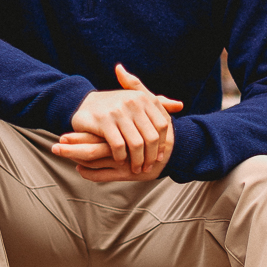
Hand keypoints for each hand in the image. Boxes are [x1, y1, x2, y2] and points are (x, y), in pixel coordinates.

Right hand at [54, 64, 181, 174]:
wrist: (87, 104)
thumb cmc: (117, 106)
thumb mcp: (137, 101)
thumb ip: (159, 104)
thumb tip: (179, 106)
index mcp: (143, 98)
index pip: (163, 126)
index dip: (162, 144)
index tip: (159, 157)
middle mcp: (132, 102)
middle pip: (151, 138)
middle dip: (151, 157)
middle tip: (148, 168)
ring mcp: (117, 111)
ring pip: (136, 144)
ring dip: (137, 161)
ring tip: (136, 169)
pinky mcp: (103, 121)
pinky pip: (119, 146)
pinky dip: (122, 157)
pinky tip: (121, 161)